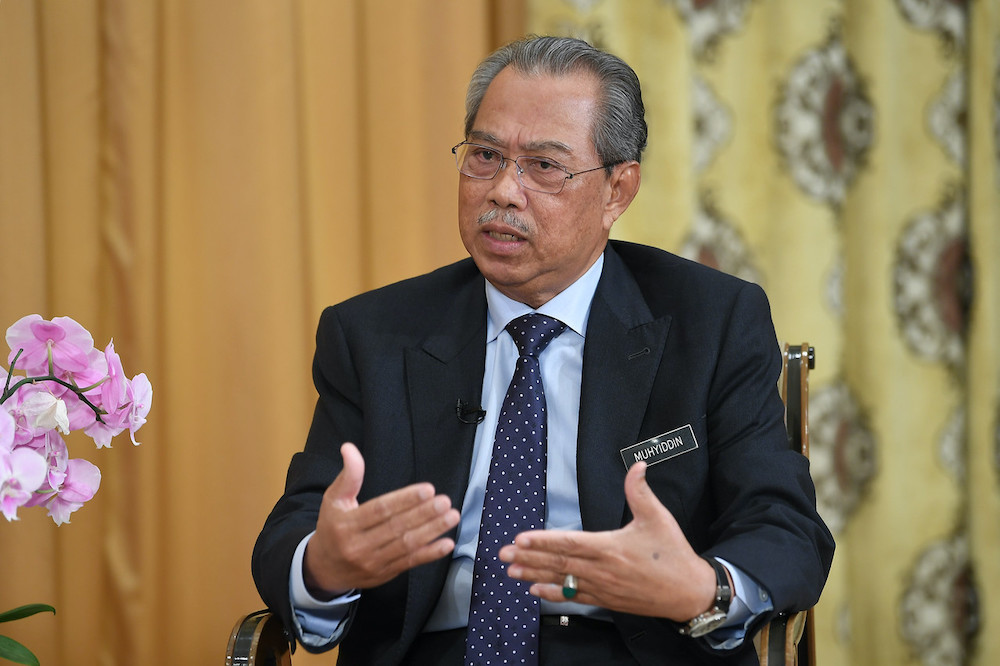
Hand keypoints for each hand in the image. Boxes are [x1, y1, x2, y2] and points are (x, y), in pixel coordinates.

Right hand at [303, 442, 460, 597]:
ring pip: (406, 546)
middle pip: (396, 528)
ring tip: (451, 516)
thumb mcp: (334, 499)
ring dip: (432, 531)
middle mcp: (359, 545)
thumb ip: (348, 475)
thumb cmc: (332, 527)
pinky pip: (410, 563)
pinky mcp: (385, 574)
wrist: (324, 569)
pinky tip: (446, 544)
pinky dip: (430, 554)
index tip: (427, 489)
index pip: (380, 510)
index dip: (404, 500)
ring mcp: (373, 562)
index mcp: (346, 524)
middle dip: (423, 514)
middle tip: (444, 501)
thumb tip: (350, 448)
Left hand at [498, 461, 715, 621]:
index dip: (543, 541)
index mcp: (610, 547)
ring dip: (534, 575)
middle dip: (528, 558)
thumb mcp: (658, 518)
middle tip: (504, 555)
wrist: (689, 592)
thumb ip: (640, 491)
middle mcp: (602, 570)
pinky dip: (553, 594)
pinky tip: (536, 591)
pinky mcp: (606, 600)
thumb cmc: (673, 554)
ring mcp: (602, 588)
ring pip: (562, 581)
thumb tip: (637, 465)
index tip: (520, 539)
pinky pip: (574, 597)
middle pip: (558, 563)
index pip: (569, 543)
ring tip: (512, 571)